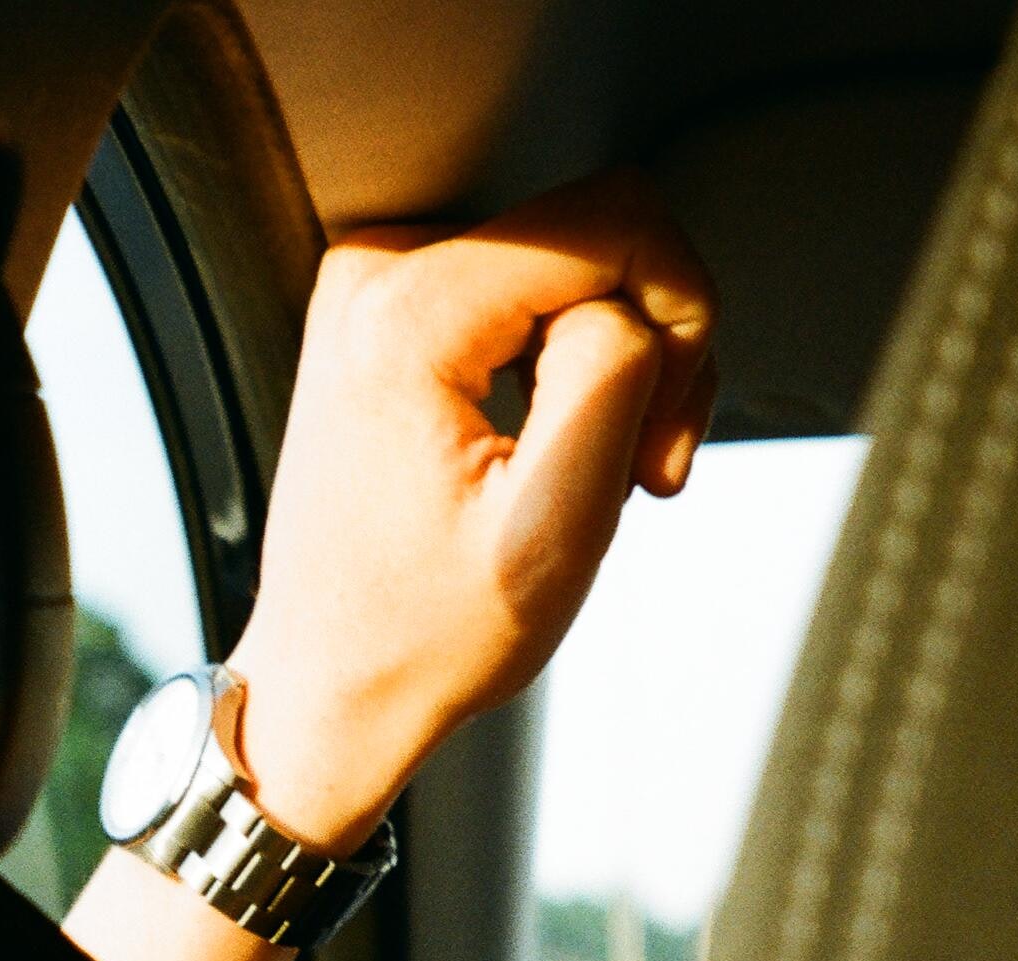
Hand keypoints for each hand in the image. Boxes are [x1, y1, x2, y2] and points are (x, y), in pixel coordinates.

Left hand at [224, 171, 714, 851]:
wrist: (335, 684)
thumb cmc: (426, 634)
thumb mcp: (556, 523)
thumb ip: (614, 373)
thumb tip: (641, 294)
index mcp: (405, 315)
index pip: (616, 220)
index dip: (682, 317)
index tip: (662, 439)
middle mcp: (374, 274)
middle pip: (598, 233)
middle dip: (652, 344)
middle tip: (642, 465)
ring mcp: (373, 287)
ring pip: (574, 262)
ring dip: (616, 361)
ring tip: (602, 469)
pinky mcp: (386, 312)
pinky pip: (528, 291)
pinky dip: (566, 364)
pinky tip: (556, 447)